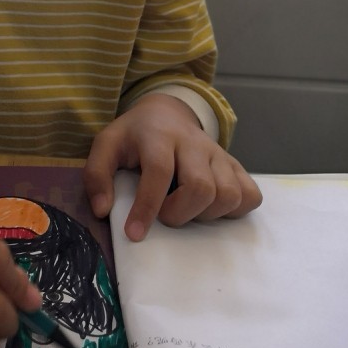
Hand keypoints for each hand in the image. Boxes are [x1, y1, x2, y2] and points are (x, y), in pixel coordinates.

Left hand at [83, 93, 261, 240]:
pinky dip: (235, 209)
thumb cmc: (134, 136)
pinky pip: (251, 194)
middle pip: (201, 186)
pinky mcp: (235, 166)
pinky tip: (211, 208)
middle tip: (164, 215)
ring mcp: (219, 154)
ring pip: (229, 194)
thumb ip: (97, 174)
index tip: (134, 233)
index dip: (148, 206)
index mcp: (159, 136)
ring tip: (185, 210)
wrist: (166, 113)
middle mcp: (194, 143)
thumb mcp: (106, 145)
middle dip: (180, 213)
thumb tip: (103, 210)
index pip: (159, 171)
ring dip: (207, 214)